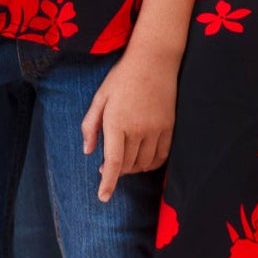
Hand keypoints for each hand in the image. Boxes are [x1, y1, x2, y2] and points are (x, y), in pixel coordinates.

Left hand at [80, 43, 178, 200]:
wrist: (154, 60)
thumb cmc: (122, 77)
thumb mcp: (100, 96)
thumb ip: (91, 125)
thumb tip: (88, 151)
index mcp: (116, 122)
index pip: (114, 162)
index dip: (108, 183)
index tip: (103, 197)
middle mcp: (137, 129)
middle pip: (128, 165)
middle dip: (117, 171)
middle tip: (109, 165)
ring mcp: (156, 129)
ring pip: (144, 163)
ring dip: (133, 169)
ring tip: (125, 160)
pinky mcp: (169, 127)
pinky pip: (161, 156)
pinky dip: (151, 164)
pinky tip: (143, 159)